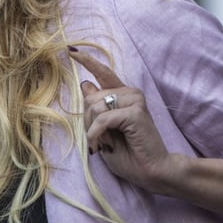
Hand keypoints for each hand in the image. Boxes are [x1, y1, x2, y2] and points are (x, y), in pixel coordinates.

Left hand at [71, 48, 180, 194]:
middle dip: (88, 121)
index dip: (87, 61)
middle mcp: (130, 93)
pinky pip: (103, 118)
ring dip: (93, 129)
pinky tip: (102, 145)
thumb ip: (95, 109)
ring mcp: (135, 100)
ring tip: (104, 144)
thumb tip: (85, 83)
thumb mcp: (103, 131)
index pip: (104, 73)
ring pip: (95, 106)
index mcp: (123, 97)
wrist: (150, 171)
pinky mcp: (135, 111)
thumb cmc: (129, 156)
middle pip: (91, 97)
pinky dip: (97, 134)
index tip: (72, 51)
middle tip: (100, 140)